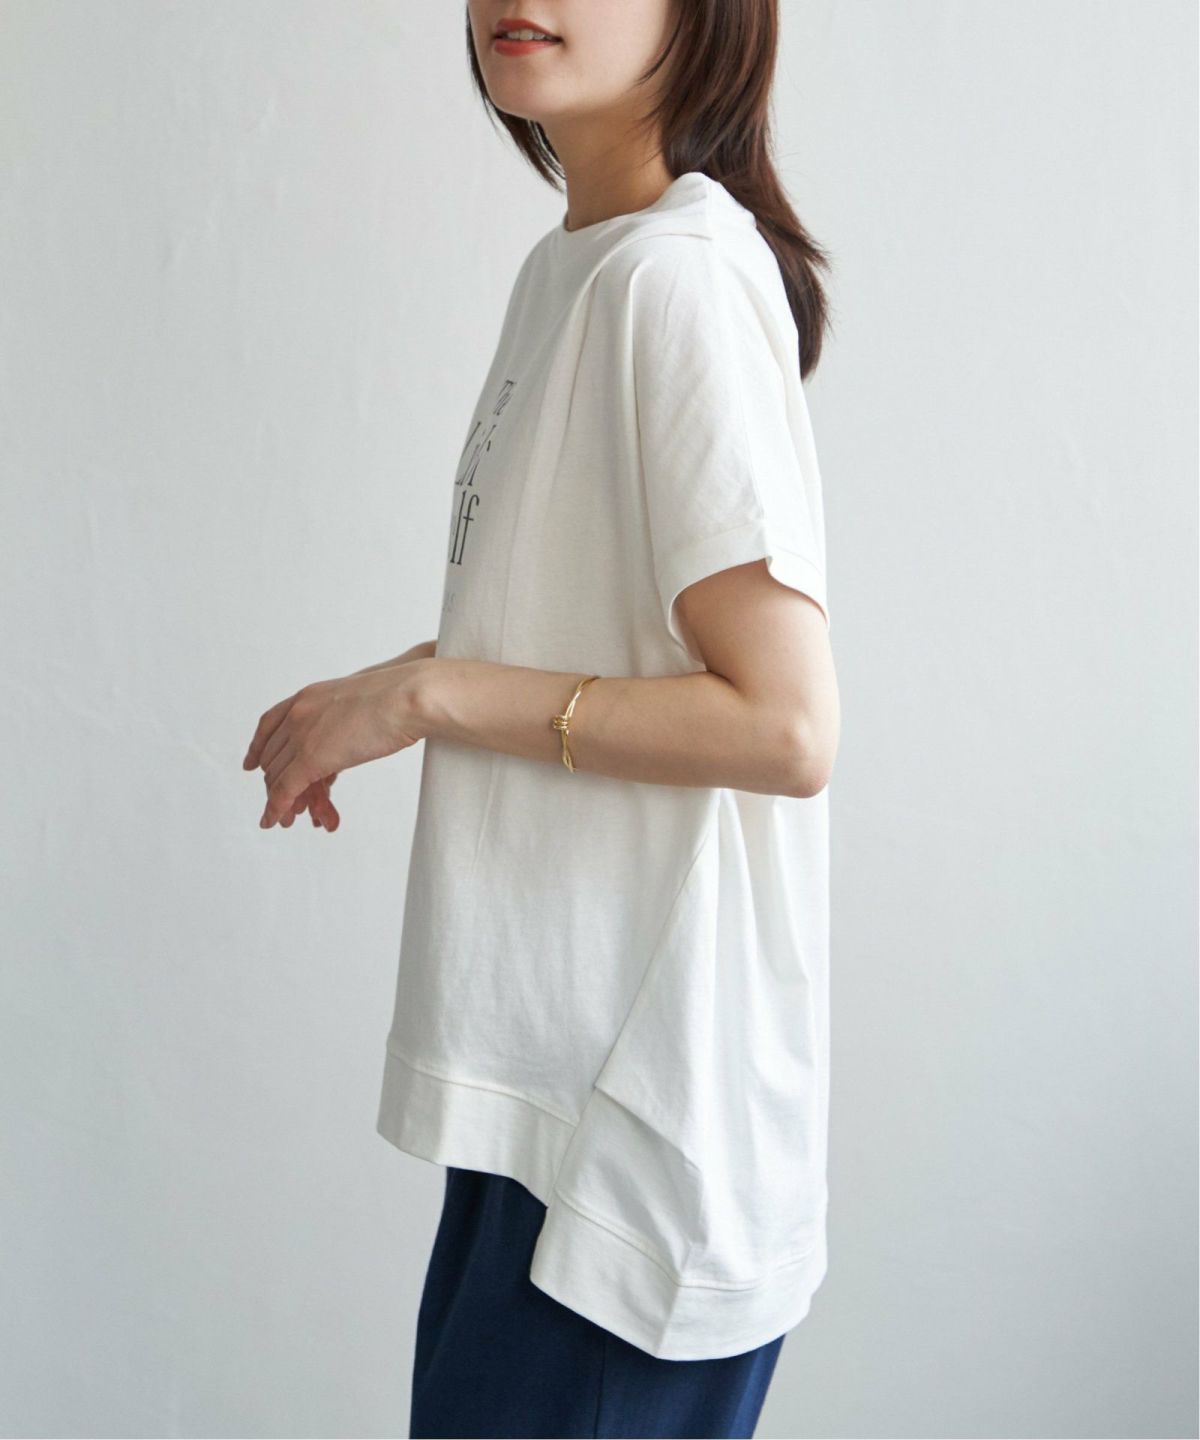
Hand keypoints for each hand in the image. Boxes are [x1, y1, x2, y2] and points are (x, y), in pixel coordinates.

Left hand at [243, 661, 428, 828]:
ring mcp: (302, 734)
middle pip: (272, 756)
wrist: (408, 696)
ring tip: (286, 820)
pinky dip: (276, 808)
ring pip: (277, 776)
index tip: (251, 763)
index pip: (268, 724)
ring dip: (279, 801)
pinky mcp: (311, 758)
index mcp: (308, 696)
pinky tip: (274, 820)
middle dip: (276, 783)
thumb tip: (352, 731)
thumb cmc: (400, 697)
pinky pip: (284, 789)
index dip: (257, 747)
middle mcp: (298, 713)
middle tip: (286, 805)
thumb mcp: (360, 702)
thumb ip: (345, 717)